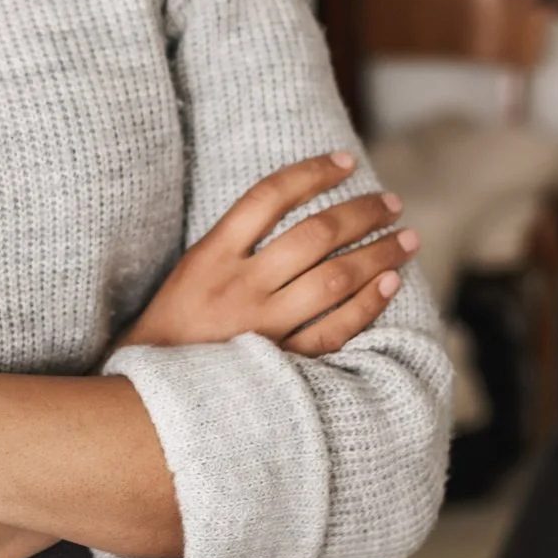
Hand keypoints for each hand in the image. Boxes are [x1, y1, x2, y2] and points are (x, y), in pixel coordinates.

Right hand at [113, 152, 418, 358]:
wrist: (151, 395)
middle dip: (361, 212)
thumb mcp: (192, 270)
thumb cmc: (176, 325)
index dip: (311, 173)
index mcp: (211, 255)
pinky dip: (366, 304)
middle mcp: (238, 286)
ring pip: (334, 278)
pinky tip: (390, 283)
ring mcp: (261, 326)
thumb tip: (299, 206)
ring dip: (377, 254)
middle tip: (391, 202)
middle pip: (313, 234)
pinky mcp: (279, 363)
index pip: (268, 196)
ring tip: (406, 239)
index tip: (345, 162)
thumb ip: (237, 241)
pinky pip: (334, 329)